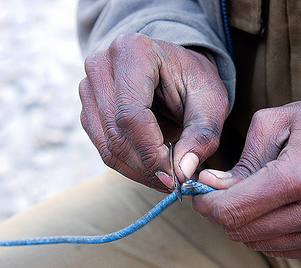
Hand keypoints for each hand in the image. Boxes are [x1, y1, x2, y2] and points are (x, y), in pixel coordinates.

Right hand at [79, 33, 227, 190]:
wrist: (177, 70)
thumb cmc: (195, 81)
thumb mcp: (211, 102)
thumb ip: (202, 135)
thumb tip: (183, 172)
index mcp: (132, 52)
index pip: (131, 115)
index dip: (151, 152)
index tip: (176, 177)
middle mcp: (101, 65)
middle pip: (116, 134)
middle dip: (148, 167)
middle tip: (176, 182)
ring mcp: (89, 87)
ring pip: (107, 147)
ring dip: (140, 171)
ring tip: (169, 175)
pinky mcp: (88, 109)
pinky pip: (104, 149)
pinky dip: (131, 166)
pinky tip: (155, 166)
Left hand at [192, 99, 300, 257]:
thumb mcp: (274, 123)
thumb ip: (240, 161)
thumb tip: (210, 186)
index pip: (233, 209)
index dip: (206, 204)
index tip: (200, 193)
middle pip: (242, 231)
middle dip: (222, 212)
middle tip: (223, 191)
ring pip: (257, 244)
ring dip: (246, 223)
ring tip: (254, 196)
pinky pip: (280, 250)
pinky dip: (267, 231)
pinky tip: (276, 208)